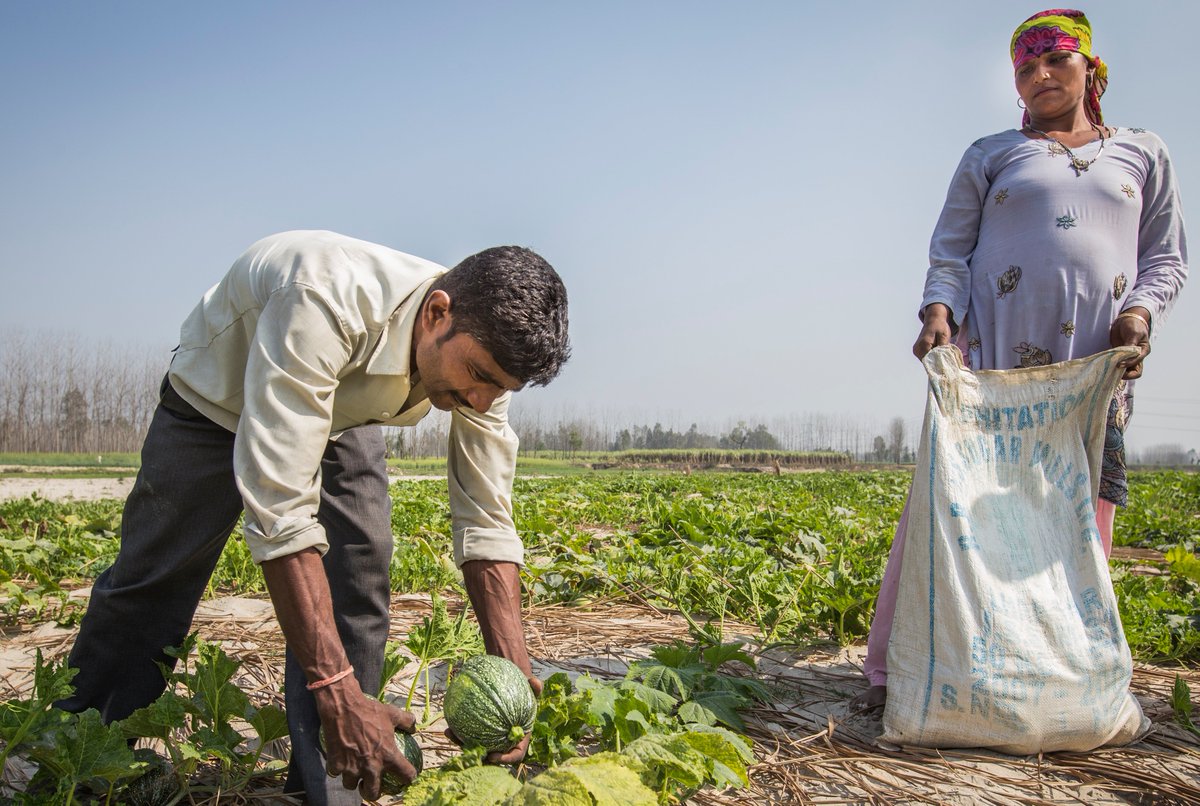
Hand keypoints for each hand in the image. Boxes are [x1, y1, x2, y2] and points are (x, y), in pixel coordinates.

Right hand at [315, 679, 417, 798]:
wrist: (343, 707)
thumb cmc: (369, 710)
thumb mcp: (391, 713)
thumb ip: (406, 721)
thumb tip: (414, 727)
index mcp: (388, 755)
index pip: (406, 775)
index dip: (408, 778)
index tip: (406, 778)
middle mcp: (371, 766)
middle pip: (373, 793)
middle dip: (373, 792)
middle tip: (371, 785)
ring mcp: (352, 768)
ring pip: (351, 785)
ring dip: (353, 780)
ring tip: (353, 772)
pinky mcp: (336, 765)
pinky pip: (337, 773)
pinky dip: (338, 769)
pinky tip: (339, 760)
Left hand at [445, 675, 542, 762]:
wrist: (513, 690)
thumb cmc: (525, 692)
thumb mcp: (532, 689)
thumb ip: (536, 687)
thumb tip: (536, 682)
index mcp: (519, 739)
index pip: (515, 755)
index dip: (505, 759)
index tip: (493, 756)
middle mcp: (504, 743)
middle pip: (491, 756)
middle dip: (479, 757)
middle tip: (470, 751)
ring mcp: (490, 739)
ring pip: (476, 748)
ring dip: (462, 745)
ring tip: (450, 735)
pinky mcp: (479, 733)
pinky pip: (468, 737)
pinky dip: (458, 735)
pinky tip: (448, 727)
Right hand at [913, 303, 952, 359]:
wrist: (933, 320)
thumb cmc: (939, 327)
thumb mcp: (944, 336)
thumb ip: (942, 349)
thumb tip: (942, 360)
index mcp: (924, 344)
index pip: (931, 360)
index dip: (939, 363)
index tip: (947, 364)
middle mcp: (917, 349)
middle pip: (929, 362)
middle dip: (937, 362)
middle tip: (946, 358)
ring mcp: (916, 351)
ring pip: (927, 361)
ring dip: (935, 360)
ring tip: (942, 354)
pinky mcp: (917, 352)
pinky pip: (926, 359)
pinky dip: (932, 358)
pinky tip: (937, 353)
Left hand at [1109, 307, 1150, 379]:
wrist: (1125, 320)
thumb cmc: (1133, 325)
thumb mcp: (1133, 333)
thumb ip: (1131, 344)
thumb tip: (1126, 355)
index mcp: (1143, 351)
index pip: (1138, 363)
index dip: (1128, 364)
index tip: (1119, 364)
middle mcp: (1138, 356)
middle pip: (1135, 372)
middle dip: (1126, 375)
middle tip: (1115, 373)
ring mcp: (1129, 357)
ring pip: (1127, 371)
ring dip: (1119, 372)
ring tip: (1110, 371)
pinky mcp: (1120, 356)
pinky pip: (1118, 365)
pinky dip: (1113, 367)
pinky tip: (1106, 367)